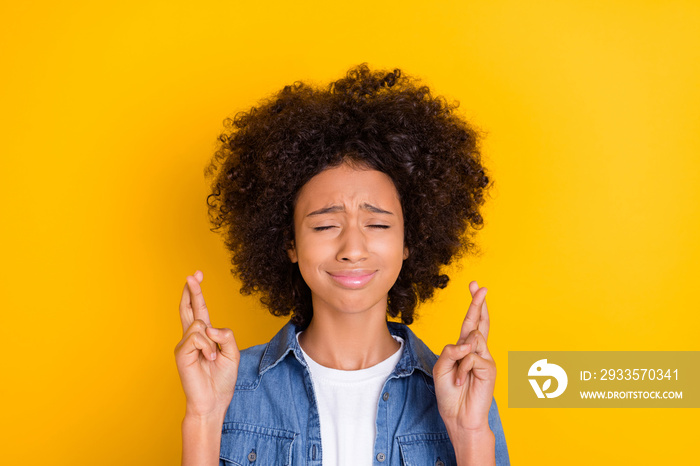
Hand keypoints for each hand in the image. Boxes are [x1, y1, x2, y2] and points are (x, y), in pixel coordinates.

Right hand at [174, 270, 239, 419]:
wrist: (212, 401)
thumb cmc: (221, 379)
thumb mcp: (232, 353)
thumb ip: (225, 335)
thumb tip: (208, 326)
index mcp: (205, 336)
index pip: (199, 309)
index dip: (196, 292)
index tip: (196, 275)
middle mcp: (192, 338)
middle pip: (189, 308)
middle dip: (192, 290)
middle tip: (192, 274)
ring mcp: (184, 344)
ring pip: (200, 324)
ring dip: (212, 341)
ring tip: (212, 358)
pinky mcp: (181, 352)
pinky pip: (197, 337)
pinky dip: (208, 348)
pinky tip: (208, 360)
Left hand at [433, 281, 495, 432]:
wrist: (458, 417)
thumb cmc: (449, 393)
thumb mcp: (441, 367)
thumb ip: (451, 351)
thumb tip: (467, 343)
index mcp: (465, 349)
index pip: (470, 322)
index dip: (474, 304)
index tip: (474, 285)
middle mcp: (477, 351)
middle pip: (479, 322)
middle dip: (478, 303)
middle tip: (480, 287)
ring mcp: (485, 359)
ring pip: (472, 340)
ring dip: (459, 357)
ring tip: (458, 376)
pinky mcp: (489, 368)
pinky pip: (472, 357)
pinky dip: (463, 369)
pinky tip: (462, 381)